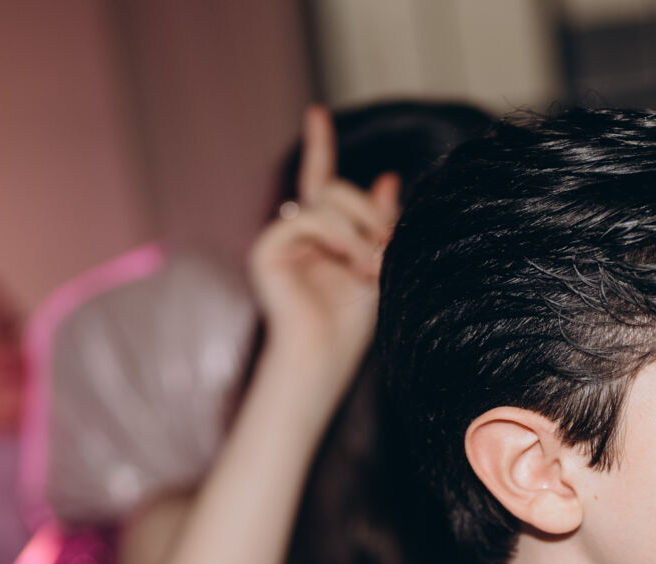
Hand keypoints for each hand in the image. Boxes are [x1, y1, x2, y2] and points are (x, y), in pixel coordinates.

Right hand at [248, 105, 400, 377]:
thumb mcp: (377, 264)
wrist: (325, 357)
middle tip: (386, 248)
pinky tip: (351, 264)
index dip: (318, 146)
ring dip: (359, 231)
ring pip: (326, 202)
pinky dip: (337, 238)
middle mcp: (295, 232)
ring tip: (371, 267)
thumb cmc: (352, 325)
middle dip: (369, 214)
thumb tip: (389, 178)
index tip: (317, 113)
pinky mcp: (266, 250)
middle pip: (336, 189)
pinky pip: (306, 219)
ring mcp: (278, 239)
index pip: (319, 181)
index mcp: (320, 235)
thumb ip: (379, 222)